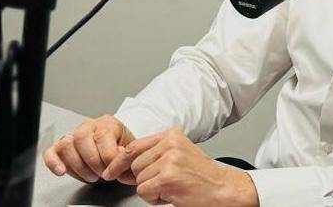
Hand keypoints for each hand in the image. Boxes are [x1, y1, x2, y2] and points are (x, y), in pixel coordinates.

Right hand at [42, 114, 135, 184]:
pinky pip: (50, 152)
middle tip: (102, 174)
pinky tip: (61, 171)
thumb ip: (126, 153)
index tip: (114, 170)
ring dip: (78, 166)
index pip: (102, 136)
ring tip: (91, 176)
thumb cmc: (121, 149)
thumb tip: (120, 157)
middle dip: (93, 162)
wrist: (115, 150)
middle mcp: (88, 126)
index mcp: (107, 123)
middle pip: (82, 138)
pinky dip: (53, 162)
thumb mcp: (130, 149)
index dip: (108, 157)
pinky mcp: (61, 148)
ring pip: (66, 145)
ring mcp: (73, 136)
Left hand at [102, 128, 258, 206]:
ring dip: (151, 189)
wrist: (221, 188)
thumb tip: (123, 167)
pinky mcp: (168, 178)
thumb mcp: (178, 155)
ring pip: (139, 180)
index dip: (119, 161)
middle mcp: (170, 144)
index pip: (134, 145)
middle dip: (143, 178)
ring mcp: (169, 160)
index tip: (111, 171)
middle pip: (134, 164)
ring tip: (171, 187)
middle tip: (165, 182)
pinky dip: (155, 198)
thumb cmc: (200, 175)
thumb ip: (154, 155)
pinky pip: (144, 191)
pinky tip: (172, 194)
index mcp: (171, 135)